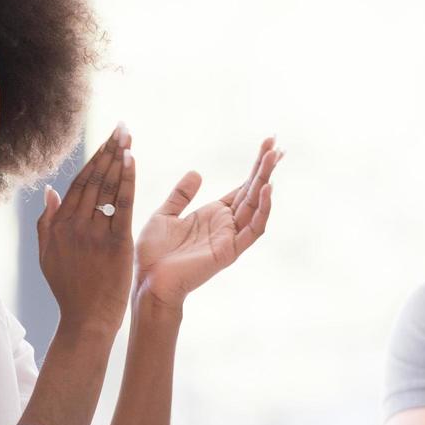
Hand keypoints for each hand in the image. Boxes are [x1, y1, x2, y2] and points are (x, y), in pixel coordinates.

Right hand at [36, 124, 135, 334]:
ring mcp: (94, 233)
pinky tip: (131, 160)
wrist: (86, 320)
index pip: (79, 182)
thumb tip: (51, 190)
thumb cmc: (69, 289)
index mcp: (59, 224)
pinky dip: (126, 181)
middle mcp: (75, 224)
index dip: (94, 158)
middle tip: (121, 126)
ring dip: (118, 158)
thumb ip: (47, 221)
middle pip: (94, 179)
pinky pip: (122, 206)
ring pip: (107, 188)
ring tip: (127, 136)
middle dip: (109, 150)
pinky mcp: (115, 244)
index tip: (107, 139)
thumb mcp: (47, 255)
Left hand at [133, 136, 280, 310]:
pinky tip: (266, 189)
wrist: (148, 281)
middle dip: (264, 168)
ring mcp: (230, 237)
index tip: (267, 144)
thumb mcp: (165, 214)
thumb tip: (197, 172)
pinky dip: (263, 210)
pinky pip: (252, 229)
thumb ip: (181, 195)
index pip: (241, 187)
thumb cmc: (153, 253)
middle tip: (276, 144)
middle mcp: (226, 224)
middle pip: (252, 192)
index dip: (254, 167)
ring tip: (273, 158)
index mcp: (213, 215)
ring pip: (256, 206)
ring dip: (265, 182)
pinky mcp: (229, 250)